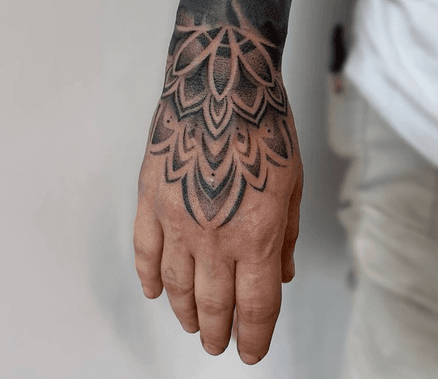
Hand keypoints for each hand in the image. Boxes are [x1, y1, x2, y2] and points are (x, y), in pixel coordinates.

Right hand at [134, 94, 302, 363]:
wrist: (223, 86)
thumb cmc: (264, 130)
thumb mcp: (292, 187)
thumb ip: (286, 238)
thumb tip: (282, 274)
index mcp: (256, 234)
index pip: (255, 305)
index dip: (254, 336)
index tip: (250, 351)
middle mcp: (214, 236)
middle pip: (214, 303)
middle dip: (219, 330)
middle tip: (219, 342)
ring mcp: (176, 219)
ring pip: (176, 285)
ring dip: (184, 312)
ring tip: (191, 324)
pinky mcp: (151, 199)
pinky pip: (145, 251)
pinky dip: (149, 277)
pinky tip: (154, 291)